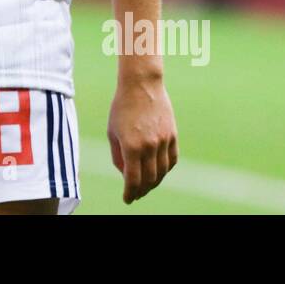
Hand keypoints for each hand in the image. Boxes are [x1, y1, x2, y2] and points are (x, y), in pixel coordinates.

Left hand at [107, 74, 177, 203]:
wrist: (141, 84)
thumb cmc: (122, 107)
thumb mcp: (112, 131)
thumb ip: (117, 155)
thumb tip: (125, 173)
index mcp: (131, 146)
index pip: (133, 180)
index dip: (130, 193)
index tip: (127, 199)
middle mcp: (149, 146)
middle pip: (149, 179)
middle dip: (142, 190)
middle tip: (136, 194)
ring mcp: (163, 140)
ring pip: (162, 172)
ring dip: (154, 182)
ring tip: (146, 185)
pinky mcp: (172, 135)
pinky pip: (172, 159)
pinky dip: (165, 169)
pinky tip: (159, 172)